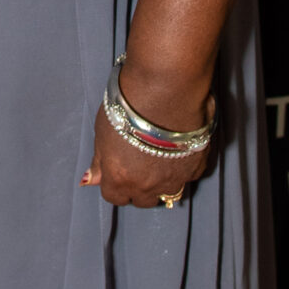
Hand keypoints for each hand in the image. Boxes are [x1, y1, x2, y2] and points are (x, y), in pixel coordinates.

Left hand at [83, 59, 212, 210]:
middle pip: (143, 200)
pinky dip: (185, 166)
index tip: (121, 171)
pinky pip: (190, 176)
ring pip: (169, 193)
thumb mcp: (103, 130)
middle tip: (142, 162)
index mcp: (119, 178)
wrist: (165, 87)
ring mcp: (174, 178)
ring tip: (163, 156)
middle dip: (140, 187)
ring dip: (164, 180)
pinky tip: (180, 147)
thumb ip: (100, 160)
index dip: (117, 184)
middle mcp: (147, 185)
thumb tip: (91, 180)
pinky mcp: (197, 167)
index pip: (115, 197)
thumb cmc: (129, 104)